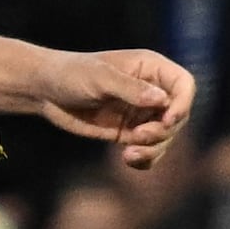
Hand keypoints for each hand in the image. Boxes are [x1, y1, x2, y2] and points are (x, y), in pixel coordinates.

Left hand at [35, 46, 196, 173]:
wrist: (45, 91)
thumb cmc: (71, 73)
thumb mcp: (100, 78)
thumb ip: (130, 89)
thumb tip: (162, 100)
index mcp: (150, 68)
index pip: (183, 85)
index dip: (182, 103)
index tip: (168, 119)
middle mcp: (151, 91)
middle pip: (178, 115)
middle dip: (163, 131)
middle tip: (138, 137)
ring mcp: (141, 113)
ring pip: (166, 137)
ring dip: (154, 149)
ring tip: (130, 153)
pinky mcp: (129, 133)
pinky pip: (149, 150)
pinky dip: (145, 159)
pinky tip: (128, 160)